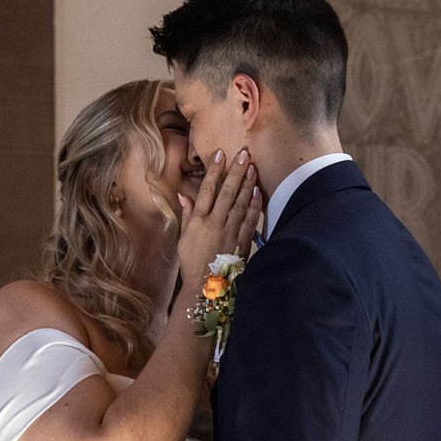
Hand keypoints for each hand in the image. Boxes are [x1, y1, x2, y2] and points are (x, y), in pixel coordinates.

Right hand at [176, 149, 261, 298]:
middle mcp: (214, 224)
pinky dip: (254, 205)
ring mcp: (230, 232)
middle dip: (235, 171)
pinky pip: (250, 220)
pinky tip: (257, 191)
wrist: (206, 287)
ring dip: (246, 184)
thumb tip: (184, 195)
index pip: (207, 190)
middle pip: (226, 193)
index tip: (220, 154)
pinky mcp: (242, 242)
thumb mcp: (184, 237)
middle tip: (243, 153)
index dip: (214, 171)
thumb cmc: (192, 261)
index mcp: (198, 221)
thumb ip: (187, 214)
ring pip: (240, 203)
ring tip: (252, 167)